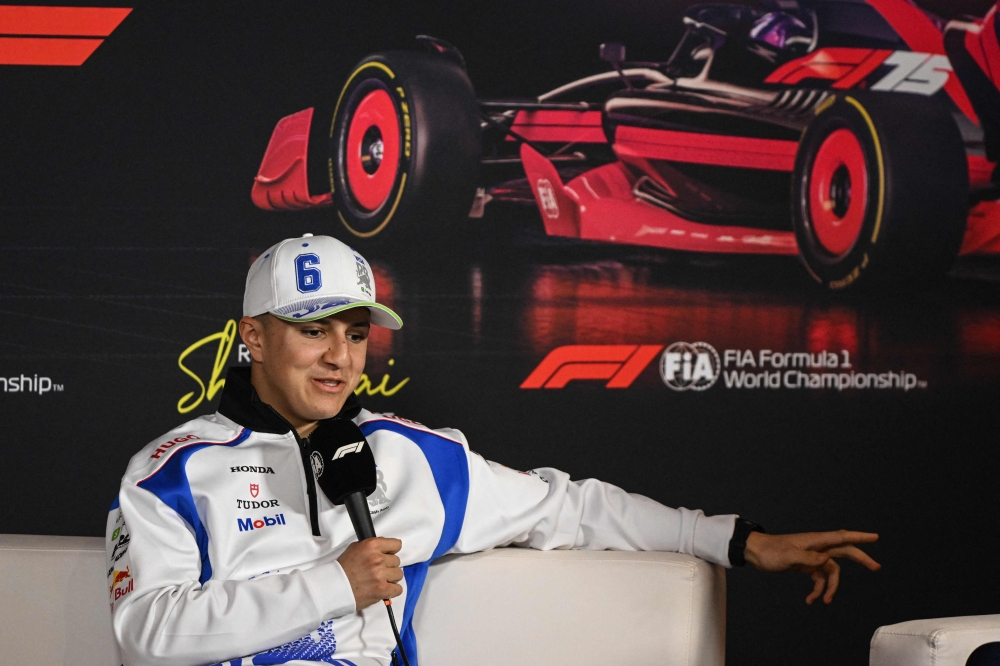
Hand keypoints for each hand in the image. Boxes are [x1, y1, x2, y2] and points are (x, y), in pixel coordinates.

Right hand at [337, 537, 402, 609]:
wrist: (334, 587)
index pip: (396, 544)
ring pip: (399, 574)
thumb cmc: (344, 568)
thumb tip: (386, 546)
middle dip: (389, 566)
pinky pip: (398, 589)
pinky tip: (384, 589)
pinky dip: (392, 590)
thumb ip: (372, 546)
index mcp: (371, 546)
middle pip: (397, 561)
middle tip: (379, 571)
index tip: (388, 555)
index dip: (392, 550)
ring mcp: (380, 575)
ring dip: (391, 578)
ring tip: (380, 580)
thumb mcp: (355, 548)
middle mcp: (378, 559)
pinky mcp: (382, 590)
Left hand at [744, 530, 879, 603]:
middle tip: (876, 567)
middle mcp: (817, 547)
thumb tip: (826, 559)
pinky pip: (818, 579)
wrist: (756, 553)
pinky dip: (817, 590)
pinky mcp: (806, 566)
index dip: (859, 537)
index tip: (875, 537)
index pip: (841, 537)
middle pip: (844, 552)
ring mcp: (812, 557)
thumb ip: (808, 558)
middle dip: (860, 559)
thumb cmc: (771, 551)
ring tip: (826, 601)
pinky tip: (811, 600)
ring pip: (831, 572)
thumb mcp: (788, 556)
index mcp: (815, 541)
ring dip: (831, 587)